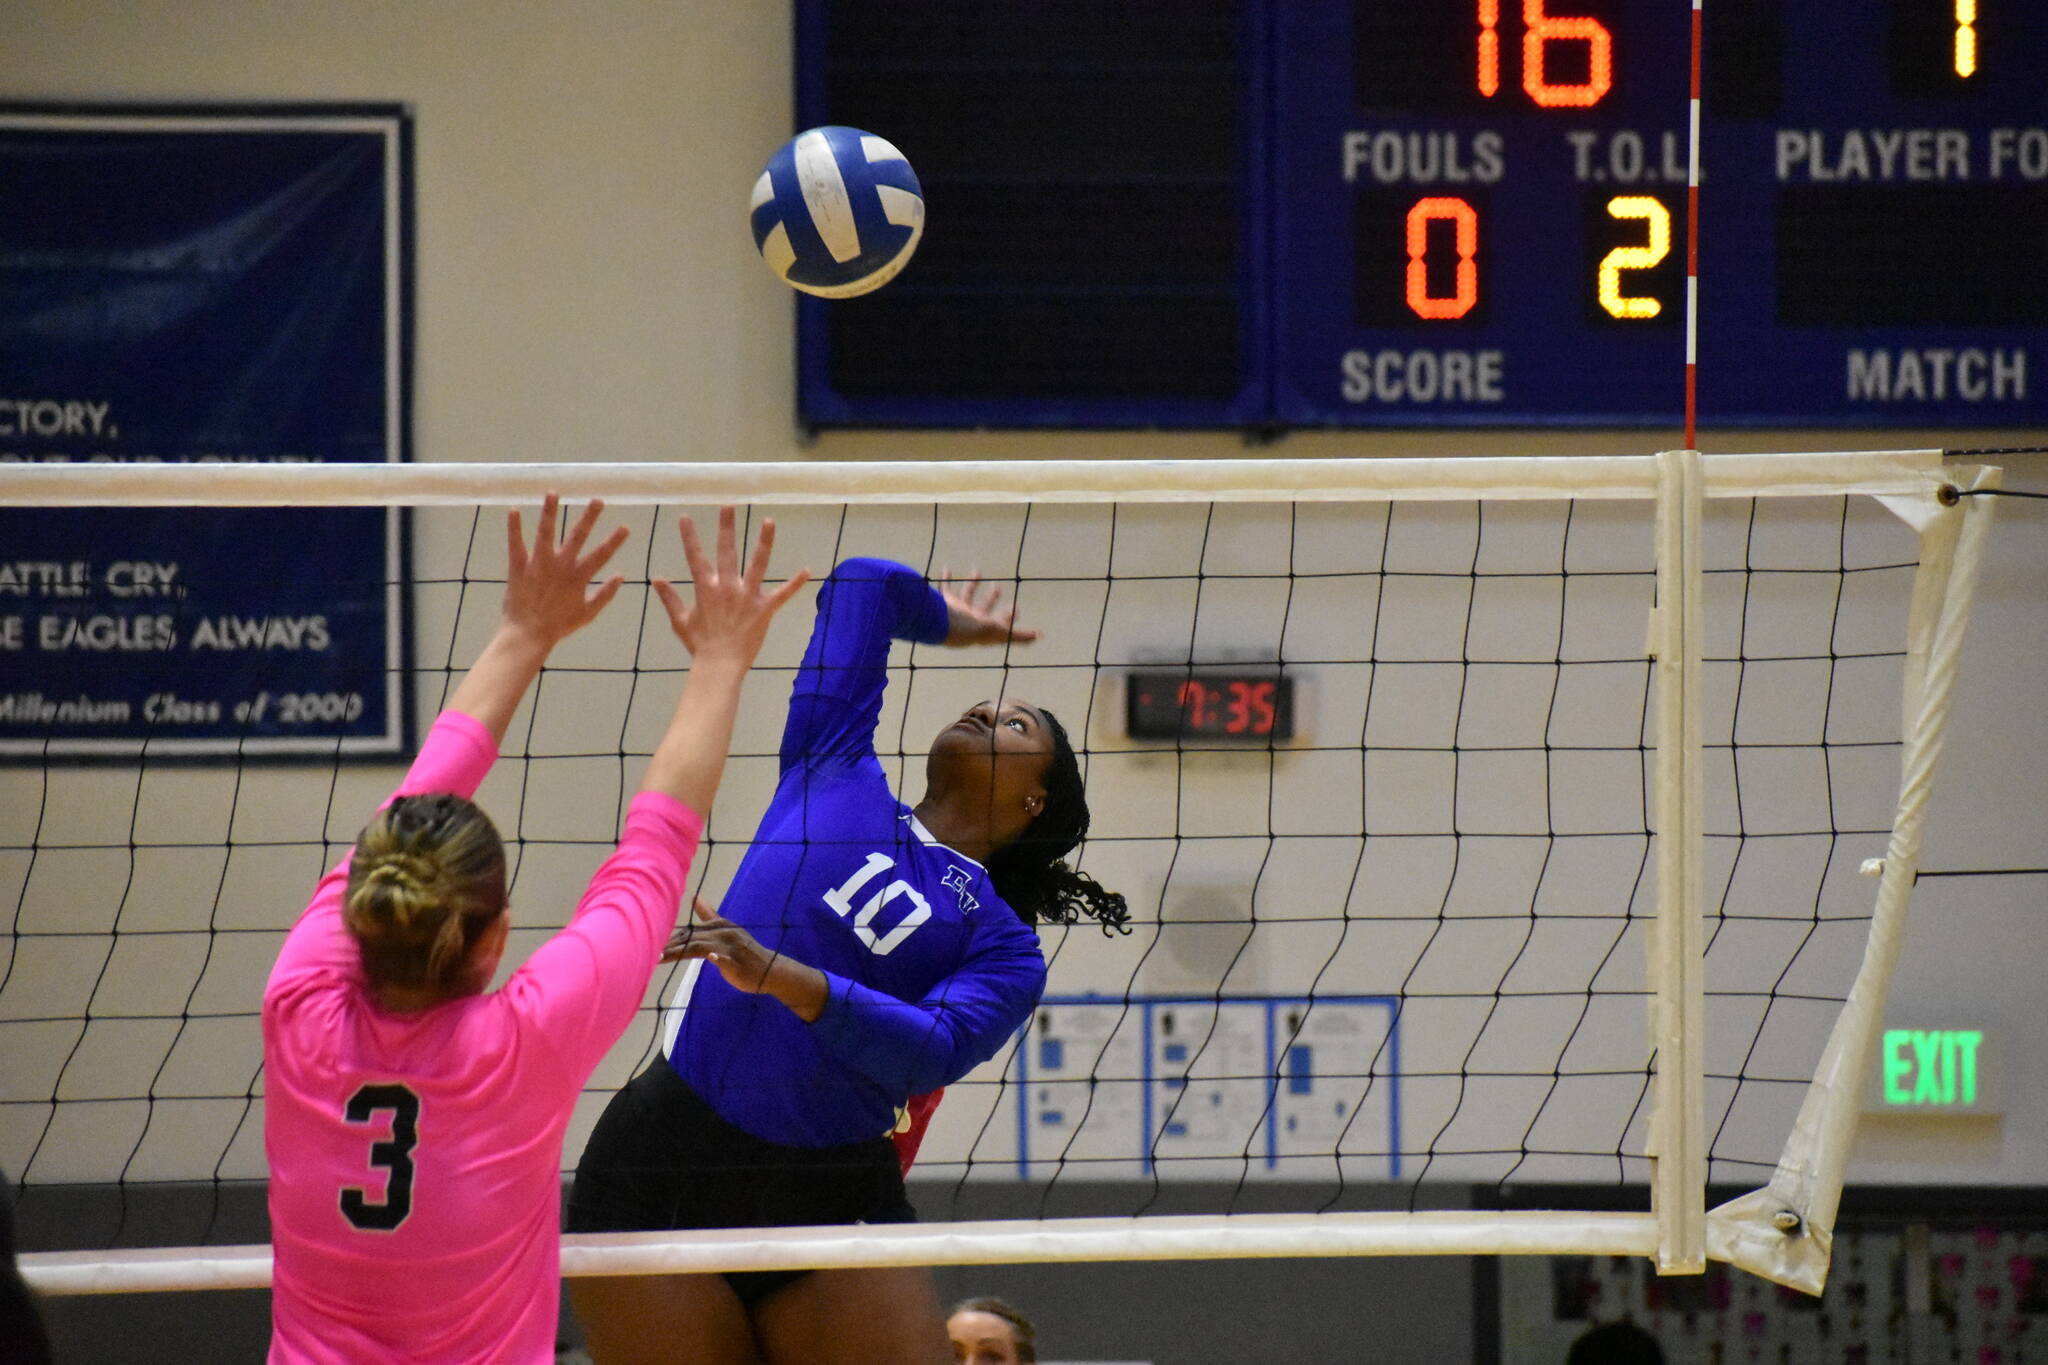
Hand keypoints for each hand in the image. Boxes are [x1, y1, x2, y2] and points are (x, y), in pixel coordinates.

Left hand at [501, 493, 629, 647]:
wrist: (529, 634)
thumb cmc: (559, 626)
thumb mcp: (588, 613)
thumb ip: (606, 594)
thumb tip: (621, 576)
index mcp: (578, 577)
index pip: (602, 554)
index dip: (615, 541)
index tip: (625, 526)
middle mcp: (560, 566)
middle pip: (577, 536)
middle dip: (589, 517)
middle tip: (598, 500)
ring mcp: (539, 564)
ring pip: (546, 533)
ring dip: (550, 511)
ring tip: (553, 492)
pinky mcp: (519, 567)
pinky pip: (516, 544)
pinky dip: (514, 527)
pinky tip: (514, 509)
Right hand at [653, 507, 809, 667]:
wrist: (719, 666)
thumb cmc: (700, 645)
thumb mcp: (680, 621)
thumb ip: (670, 599)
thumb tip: (657, 579)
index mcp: (706, 589)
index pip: (695, 557)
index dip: (689, 536)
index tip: (685, 516)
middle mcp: (727, 587)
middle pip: (727, 551)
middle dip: (727, 526)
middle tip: (729, 505)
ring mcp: (747, 596)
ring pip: (757, 563)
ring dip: (764, 542)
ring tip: (769, 521)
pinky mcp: (764, 609)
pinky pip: (782, 594)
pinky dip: (795, 584)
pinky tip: (807, 571)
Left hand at [662, 896, 826, 1021]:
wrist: (771, 969)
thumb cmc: (745, 952)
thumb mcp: (726, 930)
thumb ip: (710, 915)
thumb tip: (695, 897)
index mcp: (718, 927)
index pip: (688, 931)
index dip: (668, 938)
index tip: (648, 943)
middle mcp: (723, 934)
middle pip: (690, 938)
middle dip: (667, 945)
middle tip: (646, 952)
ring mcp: (732, 948)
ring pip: (701, 947)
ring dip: (680, 951)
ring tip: (660, 957)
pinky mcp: (739, 963)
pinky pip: (727, 959)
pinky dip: (719, 958)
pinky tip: (711, 957)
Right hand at [937, 570, 1039, 647]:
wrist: (952, 627)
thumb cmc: (978, 630)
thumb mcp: (1004, 632)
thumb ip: (1021, 635)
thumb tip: (1040, 636)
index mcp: (985, 625)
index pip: (1000, 621)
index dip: (1010, 616)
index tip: (1017, 608)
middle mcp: (972, 618)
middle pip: (983, 606)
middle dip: (992, 597)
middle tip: (997, 587)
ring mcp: (959, 610)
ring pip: (966, 594)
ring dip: (972, 583)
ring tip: (977, 570)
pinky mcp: (947, 602)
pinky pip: (945, 588)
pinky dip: (946, 578)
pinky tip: (947, 568)